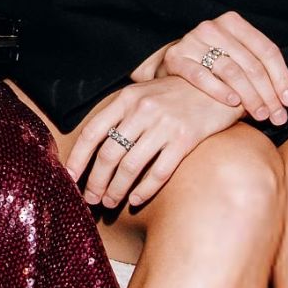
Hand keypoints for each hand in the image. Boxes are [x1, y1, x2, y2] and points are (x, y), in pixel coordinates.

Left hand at [66, 76, 241, 208]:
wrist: (218, 86)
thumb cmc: (176, 95)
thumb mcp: (144, 94)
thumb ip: (121, 114)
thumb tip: (94, 148)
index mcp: (127, 97)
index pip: (93, 132)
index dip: (78, 158)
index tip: (69, 178)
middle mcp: (143, 110)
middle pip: (109, 154)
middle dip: (96, 182)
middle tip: (91, 199)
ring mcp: (165, 124)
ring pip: (131, 166)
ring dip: (116, 190)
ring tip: (110, 202)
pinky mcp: (186, 138)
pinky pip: (159, 172)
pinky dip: (144, 189)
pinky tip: (136, 199)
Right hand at [135, 12, 287, 123]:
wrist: (172, 65)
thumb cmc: (212, 65)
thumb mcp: (237, 58)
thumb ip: (260, 70)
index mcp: (233, 23)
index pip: (267, 50)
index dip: (282, 77)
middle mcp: (213, 27)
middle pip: (251, 64)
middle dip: (268, 93)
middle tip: (277, 116)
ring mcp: (192, 41)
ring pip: (231, 71)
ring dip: (250, 97)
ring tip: (260, 115)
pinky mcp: (175, 58)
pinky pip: (201, 76)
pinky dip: (220, 91)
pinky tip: (233, 104)